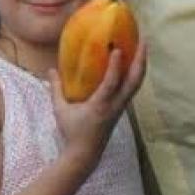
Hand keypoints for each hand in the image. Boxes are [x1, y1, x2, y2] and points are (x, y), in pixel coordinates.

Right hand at [48, 41, 147, 168]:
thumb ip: (56, 89)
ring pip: (137, 84)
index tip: (117, 48)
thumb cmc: (72, 132)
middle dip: (140, 60)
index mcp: (100, 106)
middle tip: (143, 39)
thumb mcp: (60, 110)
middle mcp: (115, 105)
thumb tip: (51, 69)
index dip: (116, 66)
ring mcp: (121, 107)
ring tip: (142, 46)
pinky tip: (134, 62)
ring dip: (141, 64)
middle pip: (134, 82)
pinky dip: (136, 73)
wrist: (86, 154)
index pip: (112, 84)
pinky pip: (132, 88)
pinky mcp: (122, 108)